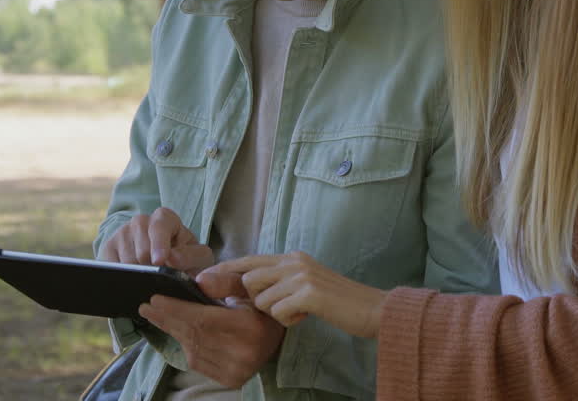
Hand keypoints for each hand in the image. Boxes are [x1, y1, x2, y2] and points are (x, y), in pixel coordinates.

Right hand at [100, 207, 213, 273]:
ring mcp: (122, 233)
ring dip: (138, 275)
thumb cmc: (185, 258)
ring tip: (148, 279)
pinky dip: (121, 277)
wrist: (163, 264)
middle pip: (142, 249)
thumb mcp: (198, 257)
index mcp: (165, 218)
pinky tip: (132, 281)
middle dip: (151, 267)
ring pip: (127, 261)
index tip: (160, 261)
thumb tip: (172, 258)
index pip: (160, 226)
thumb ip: (191, 256)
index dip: (159, 243)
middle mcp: (141, 221)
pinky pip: (111, 267)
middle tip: (160, 278)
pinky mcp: (107, 248)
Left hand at [137, 295, 284, 387]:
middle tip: (146, 307)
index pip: (203, 319)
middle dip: (167, 318)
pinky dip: (186, 345)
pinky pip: (198, 361)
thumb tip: (199, 281)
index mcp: (250, 327)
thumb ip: (226, 281)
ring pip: (193, 348)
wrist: (281, 338)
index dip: (176, 309)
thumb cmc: (262, 306)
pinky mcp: (231, 379)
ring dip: (173, 331)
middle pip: (194, 334)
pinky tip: (180, 332)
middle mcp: (244, 353)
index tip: (155, 299)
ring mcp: (237, 370)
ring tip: (158, 316)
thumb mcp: (251, 287)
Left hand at [205, 252, 385, 338]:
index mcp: (293, 257)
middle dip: (254, 299)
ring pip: (261, 299)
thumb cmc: (339, 303)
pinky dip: (288, 320)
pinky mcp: (309, 293)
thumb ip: (280, 283)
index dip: (226, 269)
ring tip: (299, 312)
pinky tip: (306, 316)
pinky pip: (278, 311)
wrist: (372, 309)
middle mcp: (295, 261)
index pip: (250, 260)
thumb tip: (245, 291)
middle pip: (249, 279)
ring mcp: (302, 275)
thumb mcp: (306, 287)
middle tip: (279, 308)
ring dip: (275, 313)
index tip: (204, 278)